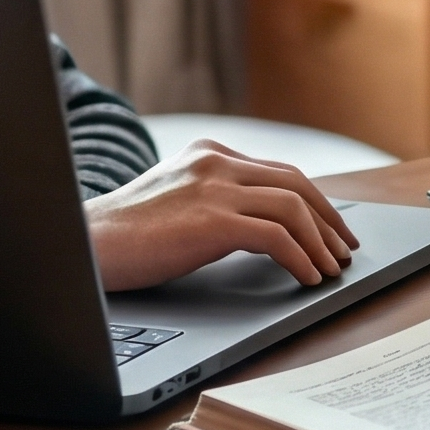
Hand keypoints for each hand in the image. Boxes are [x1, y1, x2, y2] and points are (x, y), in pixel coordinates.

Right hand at [85, 140, 360, 290]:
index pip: (277, 171)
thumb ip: (211, 198)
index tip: (330, 227)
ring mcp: (214, 188)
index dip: (313, 200)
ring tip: (331, 269)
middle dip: (328, 218)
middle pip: (295, 183)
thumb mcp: (174, 200)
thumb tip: (258, 227)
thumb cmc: (124, 234)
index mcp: (208, 153)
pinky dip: (300, 257)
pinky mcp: (211, 221)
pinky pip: (276, 236)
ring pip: (293, 206)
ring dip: (320, 241)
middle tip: (345, 249)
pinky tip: (306, 277)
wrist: (84, 244)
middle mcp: (215, 162)